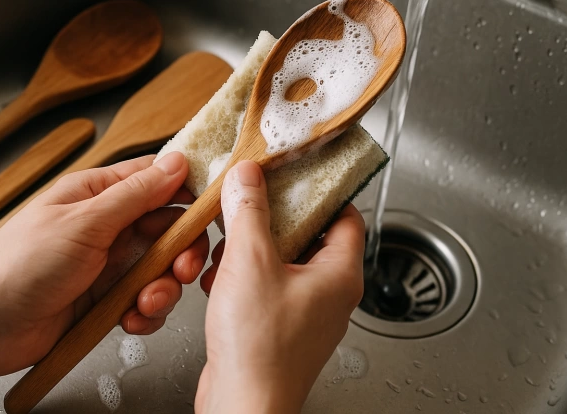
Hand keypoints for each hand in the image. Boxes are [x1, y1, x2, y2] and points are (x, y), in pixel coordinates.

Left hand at [0, 152, 208, 375]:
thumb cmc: (19, 264)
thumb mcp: (84, 222)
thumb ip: (135, 194)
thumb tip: (177, 162)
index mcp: (99, 194)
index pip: (157, 180)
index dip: (188, 192)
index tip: (210, 211)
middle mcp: (108, 226)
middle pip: (168, 228)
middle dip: (182, 250)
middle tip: (182, 269)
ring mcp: (109, 264)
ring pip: (161, 268)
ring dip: (163, 288)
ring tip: (144, 302)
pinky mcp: (106, 299)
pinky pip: (145, 300)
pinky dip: (145, 313)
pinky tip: (129, 319)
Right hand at [195, 161, 364, 413]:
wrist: (241, 407)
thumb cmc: (260, 351)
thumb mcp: (250, 262)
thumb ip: (248, 211)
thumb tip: (248, 176)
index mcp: (340, 275)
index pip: (346, 214)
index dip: (320, 191)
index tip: (294, 175)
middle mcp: (329, 294)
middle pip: (307, 235)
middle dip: (271, 221)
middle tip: (249, 206)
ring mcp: (304, 313)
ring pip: (281, 261)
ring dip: (250, 251)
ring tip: (228, 251)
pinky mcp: (279, 328)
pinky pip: (264, 287)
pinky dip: (242, 278)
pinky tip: (219, 282)